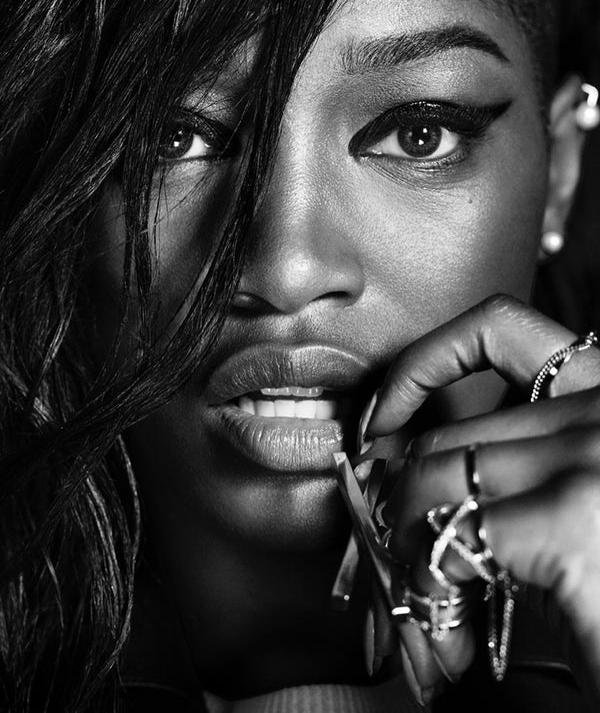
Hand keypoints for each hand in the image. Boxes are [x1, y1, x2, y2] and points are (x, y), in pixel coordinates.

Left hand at [364, 295, 599, 704]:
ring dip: (406, 545)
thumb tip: (399, 479)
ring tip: (424, 601)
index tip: (385, 419)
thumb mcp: (564, 517)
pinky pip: (447, 536)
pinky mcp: (571, 518)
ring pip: (432, 475)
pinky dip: (428, 588)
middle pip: (447, 430)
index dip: (423, 363)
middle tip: (395, 553)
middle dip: (400, 499)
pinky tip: (451, 633)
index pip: (499, 329)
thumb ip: (504, 482)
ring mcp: (591, 457)